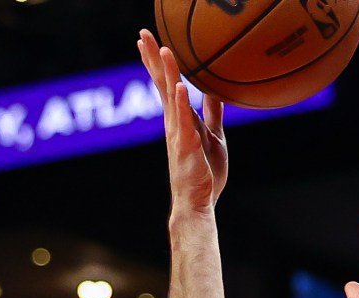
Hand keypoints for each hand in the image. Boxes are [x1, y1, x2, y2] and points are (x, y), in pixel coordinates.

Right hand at [138, 32, 226, 216]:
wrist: (198, 202)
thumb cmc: (204, 172)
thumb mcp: (213, 135)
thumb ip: (212, 113)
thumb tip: (216, 93)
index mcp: (179, 119)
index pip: (165, 84)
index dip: (157, 62)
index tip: (149, 40)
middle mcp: (173, 123)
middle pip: (161, 84)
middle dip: (152, 59)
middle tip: (142, 34)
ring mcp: (178, 134)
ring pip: (172, 98)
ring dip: (168, 74)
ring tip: (164, 51)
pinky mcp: (187, 147)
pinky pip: (184, 123)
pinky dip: (183, 104)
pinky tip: (182, 87)